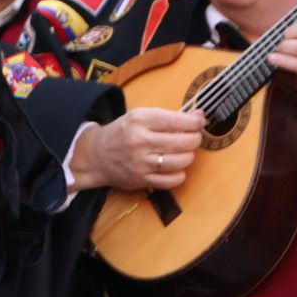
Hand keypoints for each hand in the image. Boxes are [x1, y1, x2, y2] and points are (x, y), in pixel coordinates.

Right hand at [69, 107, 205, 192]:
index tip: (199, 122)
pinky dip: (180, 174)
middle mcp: (139, 141)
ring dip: (189, 156)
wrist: (96, 155)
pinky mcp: (141, 179)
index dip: (194, 123)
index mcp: (139, 120)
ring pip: (179, 161)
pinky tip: (176, 168)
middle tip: (194, 138)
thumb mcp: (140, 117)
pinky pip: (171, 180)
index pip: (176, 121)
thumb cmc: (122, 133)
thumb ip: (168, 117)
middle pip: (181, 142)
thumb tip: (199, 116)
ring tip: (185, 152)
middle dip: (194, 139)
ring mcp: (140, 162)